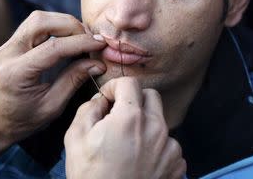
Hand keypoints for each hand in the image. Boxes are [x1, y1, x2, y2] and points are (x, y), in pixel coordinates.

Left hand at [0, 11, 106, 159]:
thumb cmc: (22, 120)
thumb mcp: (52, 106)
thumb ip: (74, 80)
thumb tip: (97, 63)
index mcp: (16, 73)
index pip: (54, 47)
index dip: (82, 42)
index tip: (101, 43)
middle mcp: (7, 54)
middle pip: (41, 22)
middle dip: (71, 26)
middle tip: (90, 39)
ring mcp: (6, 47)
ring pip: (38, 19)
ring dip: (63, 24)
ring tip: (81, 38)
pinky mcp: (10, 45)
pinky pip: (34, 26)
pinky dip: (55, 27)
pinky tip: (68, 39)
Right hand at [64, 77, 185, 178]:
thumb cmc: (91, 177)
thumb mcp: (75, 139)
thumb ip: (89, 108)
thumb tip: (101, 99)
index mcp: (130, 118)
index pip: (129, 83)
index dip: (115, 87)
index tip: (109, 98)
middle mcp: (155, 128)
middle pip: (151, 96)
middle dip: (134, 101)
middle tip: (120, 117)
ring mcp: (170, 146)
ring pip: (160, 121)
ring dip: (146, 126)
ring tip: (129, 146)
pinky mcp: (177, 163)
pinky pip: (169, 144)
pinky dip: (156, 147)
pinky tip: (141, 160)